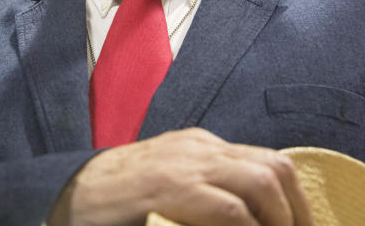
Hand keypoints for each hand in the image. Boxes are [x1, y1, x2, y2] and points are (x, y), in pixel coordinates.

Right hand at [49, 128, 314, 225]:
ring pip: (259, 182)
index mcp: (200, 147)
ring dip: (280, 220)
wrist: (67, 195)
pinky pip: (229, 209)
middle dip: (297, 212)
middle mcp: (198, 149)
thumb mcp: (170, 188)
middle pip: (273, 168)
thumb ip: (207, 196)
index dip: (295, 203)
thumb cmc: (118, 201)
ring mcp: (184, 166)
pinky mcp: (169, 189)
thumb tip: (251, 218)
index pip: (266, 162)